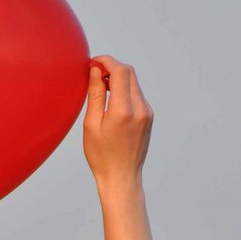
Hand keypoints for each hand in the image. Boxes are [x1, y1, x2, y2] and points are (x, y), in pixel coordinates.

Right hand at [82, 56, 153, 188]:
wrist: (121, 178)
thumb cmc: (102, 156)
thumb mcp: (92, 125)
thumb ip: (95, 95)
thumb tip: (95, 70)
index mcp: (123, 111)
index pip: (120, 71)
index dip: (106, 61)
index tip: (92, 63)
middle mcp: (140, 109)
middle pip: (129, 73)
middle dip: (112, 67)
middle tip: (94, 73)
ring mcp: (147, 112)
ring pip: (133, 82)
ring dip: (118, 78)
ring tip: (101, 87)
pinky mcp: (148, 117)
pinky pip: (137, 94)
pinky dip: (124, 89)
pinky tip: (111, 100)